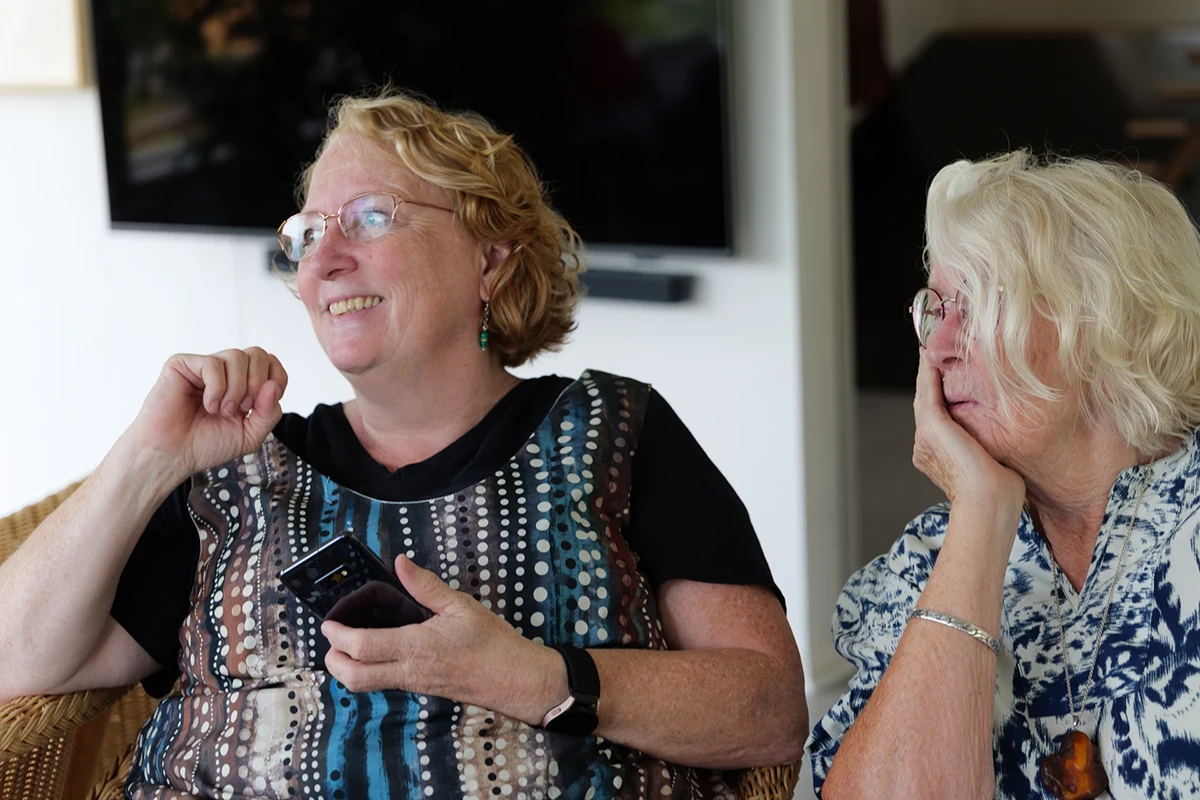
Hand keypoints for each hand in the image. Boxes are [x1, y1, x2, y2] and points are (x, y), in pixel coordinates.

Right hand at [126, 348, 287, 478]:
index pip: (271, 362)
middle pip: (257, 354)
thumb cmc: (206, 445)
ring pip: (237, 356)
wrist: (173, 455)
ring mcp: (204, 367)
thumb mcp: (250, 435)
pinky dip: (216, 389)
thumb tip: (273, 386)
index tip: (262, 405)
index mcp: (243, 383)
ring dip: (236, 389)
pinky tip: (208, 405)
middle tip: (242, 409)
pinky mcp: (182, 365)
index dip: (276, 380)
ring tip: (222, 411)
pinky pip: (212, 364)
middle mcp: (225, 371)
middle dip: (257, 383)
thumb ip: (269, 413)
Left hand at [322, 556, 559, 723]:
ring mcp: (413, 684)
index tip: (329, 623)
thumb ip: (426, 586)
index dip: (338, 636)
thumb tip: (400, 563)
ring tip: (348, 644)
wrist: (514, 679)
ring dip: (347, 668)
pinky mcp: (419, 689)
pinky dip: (368, 670)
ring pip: (365, 686)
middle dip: (333, 661)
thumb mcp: (461, 605)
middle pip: (354, 677)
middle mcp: (410, 671)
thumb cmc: (493, 643)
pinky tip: (376, 650)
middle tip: (332, 638)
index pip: (363, 647)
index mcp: (417, 647)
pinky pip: (383, 683)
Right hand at [912, 358, 1023, 506]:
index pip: (937, 420)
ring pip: (924, 396)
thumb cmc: (999, 494)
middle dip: (929, 380)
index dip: (939, 397)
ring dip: (927, 372)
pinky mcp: (932, 427)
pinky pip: (928, 392)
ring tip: (931, 350)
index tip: (945, 379)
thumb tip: (1007, 437)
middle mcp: (924, 446)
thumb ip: (990, 448)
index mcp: (937, 457)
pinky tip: (931, 356)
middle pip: (926, 405)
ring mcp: (924, 437)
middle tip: (933, 355)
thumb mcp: (993, 466)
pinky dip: (928, 372)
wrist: (988, 504)